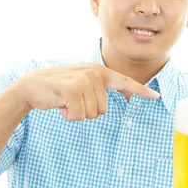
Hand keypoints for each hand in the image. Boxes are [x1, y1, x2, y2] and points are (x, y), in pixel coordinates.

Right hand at [17, 63, 159, 120]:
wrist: (32, 86)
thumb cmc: (58, 89)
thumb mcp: (80, 84)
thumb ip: (96, 89)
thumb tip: (111, 102)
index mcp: (99, 71)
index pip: (124, 82)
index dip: (141, 91)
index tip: (156, 97)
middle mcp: (94, 73)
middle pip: (103, 109)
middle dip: (87, 111)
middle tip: (71, 101)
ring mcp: (84, 80)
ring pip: (92, 114)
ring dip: (77, 113)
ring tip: (65, 101)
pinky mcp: (73, 89)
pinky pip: (79, 116)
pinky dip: (69, 115)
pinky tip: (60, 104)